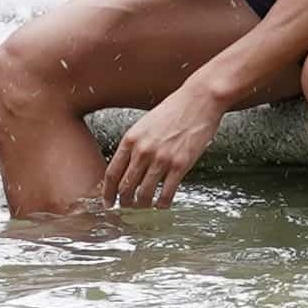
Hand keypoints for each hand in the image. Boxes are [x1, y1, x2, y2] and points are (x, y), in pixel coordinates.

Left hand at [100, 87, 225, 208]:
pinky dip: (162, 203)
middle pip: (125, 187)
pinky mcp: (180, 165)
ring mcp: (161, 159)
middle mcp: (143, 151)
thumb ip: (134, 144)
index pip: (112, 173)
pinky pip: (167, 193)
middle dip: (124, 201)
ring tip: (144, 206)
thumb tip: (127, 166)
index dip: (108, 192)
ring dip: (142, 204)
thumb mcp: (144, 124)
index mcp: (131, 139)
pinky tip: (162, 204)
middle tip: (126, 206)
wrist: (199, 100)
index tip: (108, 201)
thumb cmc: (174, 109)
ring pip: (144, 194)